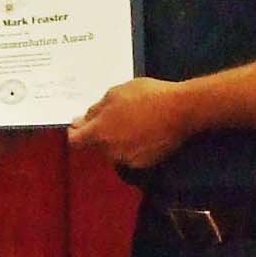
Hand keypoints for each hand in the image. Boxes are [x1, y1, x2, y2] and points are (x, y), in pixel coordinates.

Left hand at [66, 77, 190, 168]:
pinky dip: (132, 146)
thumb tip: (82, 120)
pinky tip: (143, 132)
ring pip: (113, 150)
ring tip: (132, 122)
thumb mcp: (115, 93)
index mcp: (100, 132)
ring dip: (116, 140)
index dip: (75, 132)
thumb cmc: (146, 96)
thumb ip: (96, 109)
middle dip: (99, 133)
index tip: (79, 125)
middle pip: (96, 144)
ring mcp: (127, 159)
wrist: (180, 110)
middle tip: (113, 116)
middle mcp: (111, 150)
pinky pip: (130, 155)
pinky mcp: (144, 163)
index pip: (76, 141)